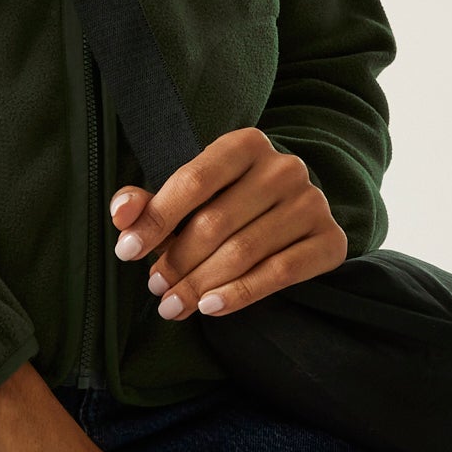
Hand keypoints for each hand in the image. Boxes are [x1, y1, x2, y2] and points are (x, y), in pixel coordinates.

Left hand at [110, 127, 347, 321]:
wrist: (294, 212)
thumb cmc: (229, 201)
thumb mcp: (191, 195)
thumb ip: (151, 203)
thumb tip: (122, 214)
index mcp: (246, 144)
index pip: (193, 181)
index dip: (156, 219)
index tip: (126, 251)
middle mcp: (284, 168)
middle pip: (216, 222)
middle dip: (177, 260)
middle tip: (155, 287)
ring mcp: (312, 202)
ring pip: (244, 251)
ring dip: (200, 284)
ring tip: (173, 305)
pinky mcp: (330, 239)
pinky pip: (280, 273)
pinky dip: (240, 294)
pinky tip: (210, 308)